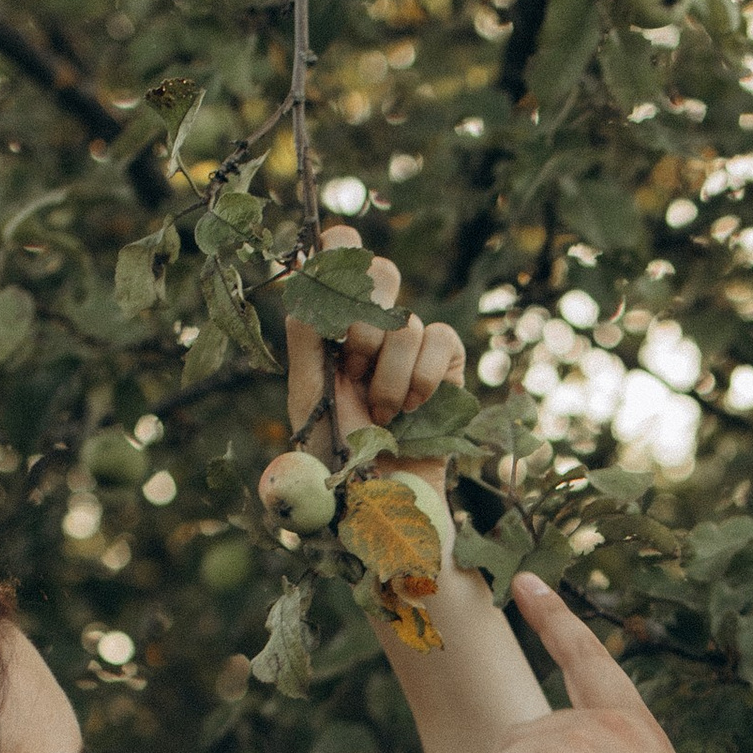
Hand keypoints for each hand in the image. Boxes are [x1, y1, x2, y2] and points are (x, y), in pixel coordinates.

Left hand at [284, 254, 465, 486]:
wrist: (382, 503)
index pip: (336, 255)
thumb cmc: (336, 459)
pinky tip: (411, 411)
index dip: (337, 249)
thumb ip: (306, 338)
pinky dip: (422, 379)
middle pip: (378, 271)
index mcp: (330, 326)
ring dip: (387, 377)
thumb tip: (307, 275)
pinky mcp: (446, 364)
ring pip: (406, 323)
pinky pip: (440, 340)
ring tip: (380, 415)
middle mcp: (370, 327)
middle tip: (352, 370)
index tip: (332, 271)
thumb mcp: (307, 397)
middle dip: (363, 324)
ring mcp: (410, 345)